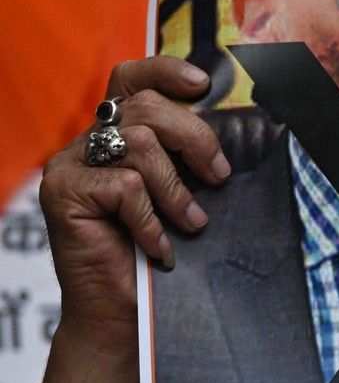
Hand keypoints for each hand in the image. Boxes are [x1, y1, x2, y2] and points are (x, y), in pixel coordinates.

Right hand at [20, 56, 228, 382]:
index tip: (201, 84)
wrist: (122, 312)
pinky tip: (159, 246)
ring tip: (191, 223)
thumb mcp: (178, 191)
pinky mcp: (63, 194)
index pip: (131, 78)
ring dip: (176, 188)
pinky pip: (125, 187)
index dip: (165, 70)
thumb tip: (230, 127)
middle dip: (194, 137)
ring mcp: (70, 166)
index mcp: (115, 133)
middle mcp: (87, 142)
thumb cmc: (157, 249)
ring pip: (138, 144)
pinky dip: (152, 219)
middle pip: (145, 107)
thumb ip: (185, 155)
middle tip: (218, 175)